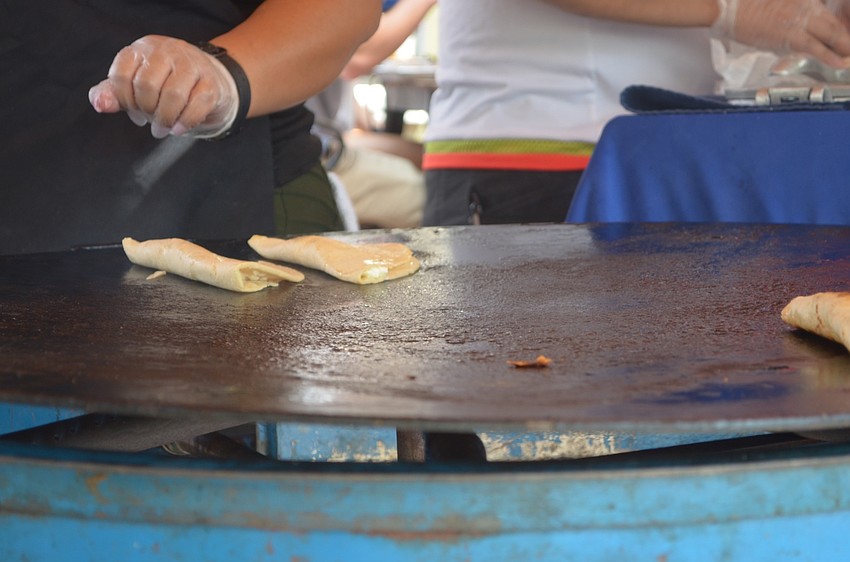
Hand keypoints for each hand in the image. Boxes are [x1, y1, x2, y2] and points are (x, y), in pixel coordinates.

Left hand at [88, 35, 238, 137]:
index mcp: (143, 49)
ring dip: (165, 119)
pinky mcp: (212, 82)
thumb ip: (112, 93)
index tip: (133, 111)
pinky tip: (178, 129)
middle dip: (146, 110)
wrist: (210, 80)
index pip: (121, 75)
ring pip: (173, 95)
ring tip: (162, 129)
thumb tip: (100, 104)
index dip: (124, 100)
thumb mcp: (135, 85)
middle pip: (147, 85)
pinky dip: (184, 122)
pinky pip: (196, 105)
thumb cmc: (166, 84)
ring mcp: (192, 64)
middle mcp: (167, 50)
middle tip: (150, 121)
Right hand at [713, 0, 849, 67]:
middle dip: (844, 35)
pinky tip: (840, 62)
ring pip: (830, 33)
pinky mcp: (791, 36)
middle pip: (833, 21)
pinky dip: (830, 55)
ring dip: (843, 45)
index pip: (826, 11)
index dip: (838, 23)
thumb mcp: (772, 1)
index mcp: (802, 0)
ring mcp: (800, 19)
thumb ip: (788, 8)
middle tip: (848, 45)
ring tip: (848, 54)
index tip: (841, 32)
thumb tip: (790, 25)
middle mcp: (805, 6)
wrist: (729, 8)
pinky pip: (817, 47)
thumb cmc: (743, 4)